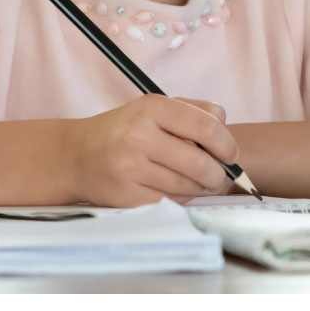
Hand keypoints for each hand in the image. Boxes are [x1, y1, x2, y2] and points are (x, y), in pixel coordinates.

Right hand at [66, 96, 238, 208]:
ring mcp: (130, 170)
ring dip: (202, 188)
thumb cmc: (125, 130)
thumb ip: (195, 111)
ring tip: (203, 182)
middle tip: (222, 175)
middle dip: (219, 174)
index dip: (227, 144)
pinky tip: (178, 190)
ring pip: (187, 186)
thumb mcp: (155, 108)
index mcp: (151, 108)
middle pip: (200, 163)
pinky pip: (170, 202)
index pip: (206, 127)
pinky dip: (181, 198)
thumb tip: (226, 128)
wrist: (78, 156)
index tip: (232, 154)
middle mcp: (138, 137)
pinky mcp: (126, 198)